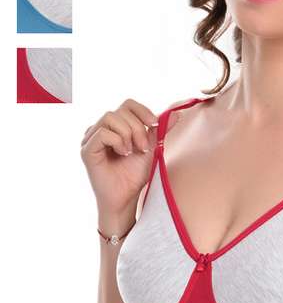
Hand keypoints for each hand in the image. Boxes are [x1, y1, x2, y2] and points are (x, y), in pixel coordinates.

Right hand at [80, 98, 158, 215]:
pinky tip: (123, 154)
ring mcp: (91, 139)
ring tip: (132, 151)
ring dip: (127, 134)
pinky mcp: (86, 150)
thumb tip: (176, 114)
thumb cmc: (135, 175)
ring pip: (110, 117)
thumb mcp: (152, 148)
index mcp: (114, 126)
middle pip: (120, 110)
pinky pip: (103, 133)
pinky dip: (117, 142)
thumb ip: (160, 130)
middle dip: (137, 128)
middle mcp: (100, 129)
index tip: (154, 124)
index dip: (142, 111)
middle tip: (144, 147)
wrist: (127, 198)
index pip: (127, 105)